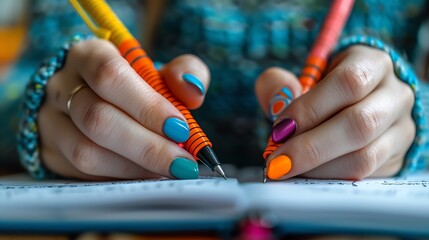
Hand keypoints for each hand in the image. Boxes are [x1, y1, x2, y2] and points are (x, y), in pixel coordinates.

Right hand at [39, 39, 209, 179]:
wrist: (95, 98)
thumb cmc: (134, 85)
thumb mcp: (161, 70)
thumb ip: (184, 71)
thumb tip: (193, 90)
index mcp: (88, 55)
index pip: (111, 76)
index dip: (148, 106)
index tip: (181, 129)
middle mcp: (60, 86)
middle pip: (98, 119)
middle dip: (148, 147)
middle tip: (183, 163)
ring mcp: (49, 120)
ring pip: (85, 151)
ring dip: (134, 167)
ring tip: (168, 172)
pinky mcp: (49, 150)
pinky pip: (81, 172)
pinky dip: (119, 177)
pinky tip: (146, 175)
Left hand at [255, 45, 414, 179]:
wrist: (359, 105)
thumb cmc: (324, 90)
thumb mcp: (301, 78)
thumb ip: (280, 84)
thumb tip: (277, 105)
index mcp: (372, 64)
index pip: (348, 82)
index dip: (310, 108)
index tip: (279, 129)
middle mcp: (396, 95)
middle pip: (360, 124)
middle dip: (310, 147)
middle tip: (276, 162)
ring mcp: (402, 129)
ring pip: (365, 156)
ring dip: (319, 168)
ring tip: (288, 169)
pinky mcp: (397, 158)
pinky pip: (364, 175)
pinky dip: (330, 178)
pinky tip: (306, 175)